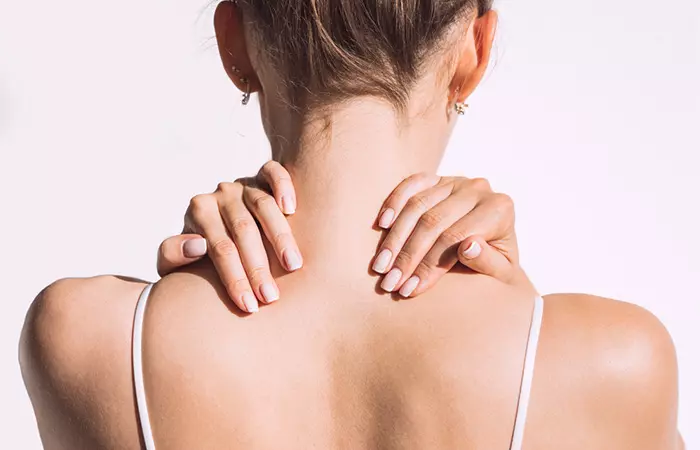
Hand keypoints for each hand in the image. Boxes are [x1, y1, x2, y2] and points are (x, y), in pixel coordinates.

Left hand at [157, 161, 301, 313]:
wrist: (214, 229)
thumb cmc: (197, 256)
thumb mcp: (174, 261)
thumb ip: (172, 255)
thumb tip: (197, 245)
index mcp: (198, 212)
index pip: (219, 248)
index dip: (235, 278)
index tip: (249, 306)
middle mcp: (220, 195)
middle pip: (243, 230)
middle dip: (258, 267)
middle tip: (271, 297)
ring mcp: (243, 184)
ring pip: (263, 205)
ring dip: (280, 237)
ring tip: (294, 266)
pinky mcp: (262, 176)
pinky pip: (273, 172)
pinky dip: (283, 186)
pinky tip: (292, 208)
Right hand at [371, 174, 521, 296]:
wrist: (494, 248)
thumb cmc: (496, 266)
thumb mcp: (501, 273)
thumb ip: (489, 262)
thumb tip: (468, 246)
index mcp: (499, 209)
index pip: (454, 238)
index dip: (429, 265)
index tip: (409, 289)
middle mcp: (479, 189)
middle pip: (433, 222)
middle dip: (407, 256)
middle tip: (389, 283)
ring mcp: (456, 181)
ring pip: (417, 205)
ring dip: (395, 238)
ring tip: (380, 267)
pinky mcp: (438, 178)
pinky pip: (412, 184)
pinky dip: (394, 202)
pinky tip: (381, 224)